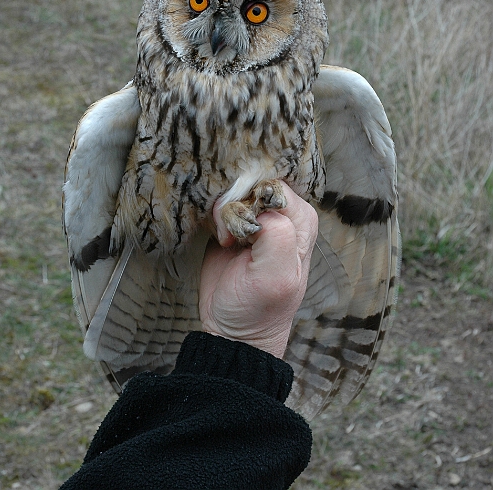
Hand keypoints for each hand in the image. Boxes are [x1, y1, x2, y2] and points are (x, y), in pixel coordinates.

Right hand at [199, 182, 317, 358]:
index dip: (255, 202)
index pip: (275, 186)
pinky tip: (219, 239)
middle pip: (253, 182)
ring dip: (223, 212)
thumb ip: (278, 235)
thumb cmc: (260, 308)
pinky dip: (213, 216)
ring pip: (233, 189)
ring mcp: (255, 217)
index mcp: (300, 220)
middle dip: (236, 203)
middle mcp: (281, 213)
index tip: (246, 230)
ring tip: (227, 241)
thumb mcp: (278, 277)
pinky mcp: (232, 223)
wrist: (231, 331)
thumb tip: (259, 208)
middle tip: (233, 236)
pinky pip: (219, 201)